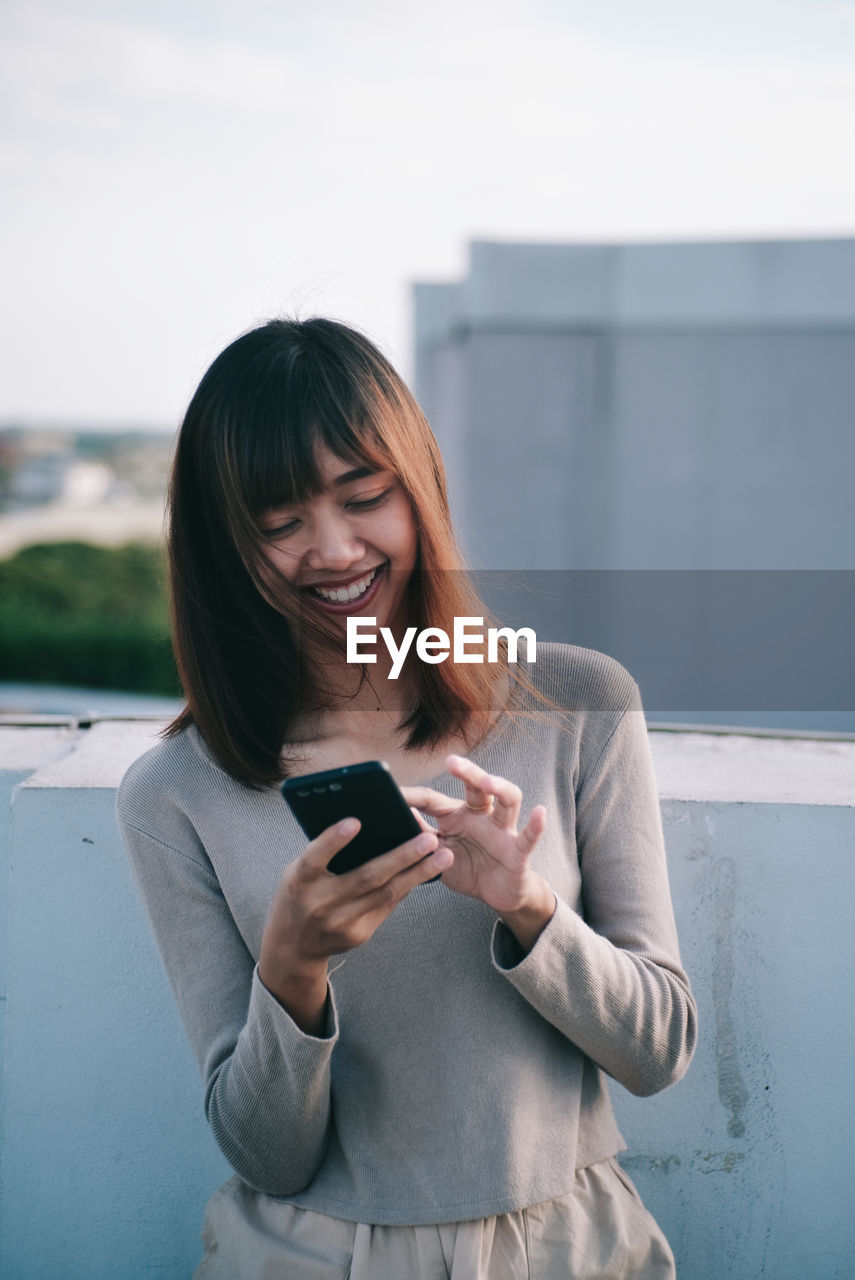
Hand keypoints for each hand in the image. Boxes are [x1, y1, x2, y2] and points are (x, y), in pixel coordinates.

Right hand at [259, 818, 451, 1031]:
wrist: (293, 945)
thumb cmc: (300, 893)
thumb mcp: (300, 871)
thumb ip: (324, 853)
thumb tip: (369, 825)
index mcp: (299, 882)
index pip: (315, 859)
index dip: (333, 840)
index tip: (356, 821)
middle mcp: (319, 905)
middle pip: (365, 878)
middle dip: (401, 857)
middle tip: (429, 838)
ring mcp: (340, 924)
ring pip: (385, 894)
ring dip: (417, 873)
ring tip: (442, 856)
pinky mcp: (358, 935)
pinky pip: (387, 906)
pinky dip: (407, 886)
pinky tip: (426, 871)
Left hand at [401, 755, 552, 934]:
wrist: (498, 894)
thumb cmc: (467, 869)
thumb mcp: (437, 855)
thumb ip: (421, 838)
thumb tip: (397, 819)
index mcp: (457, 817)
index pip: (435, 800)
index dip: (414, 797)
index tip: (393, 793)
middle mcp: (481, 817)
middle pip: (477, 787)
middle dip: (467, 772)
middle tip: (452, 761)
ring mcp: (502, 831)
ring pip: (507, 802)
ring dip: (499, 788)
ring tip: (489, 782)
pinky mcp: (518, 851)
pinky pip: (529, 836)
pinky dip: (535, 824)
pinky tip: (539, 812)